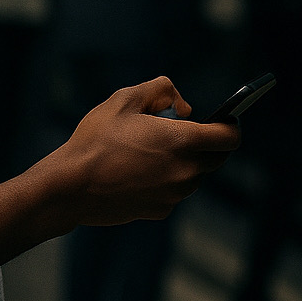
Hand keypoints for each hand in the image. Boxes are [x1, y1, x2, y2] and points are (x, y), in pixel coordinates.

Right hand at [46, 77, 239, 227]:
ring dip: (183, 162)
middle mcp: (187, 171)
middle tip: (175, 132)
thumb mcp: (124, 99)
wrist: (71, 186)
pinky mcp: (162, 211)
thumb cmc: (96, 140)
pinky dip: (165, 181)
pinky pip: (174, 191)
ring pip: (194, 175)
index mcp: (184, 141)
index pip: (230, 137)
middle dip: (205, 143)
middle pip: (217, 158)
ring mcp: (175, 195)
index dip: (230, 125)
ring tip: (147, 152)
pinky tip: (136, 173)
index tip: (222, 120)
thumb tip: (184, 107)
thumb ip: (161, 90)